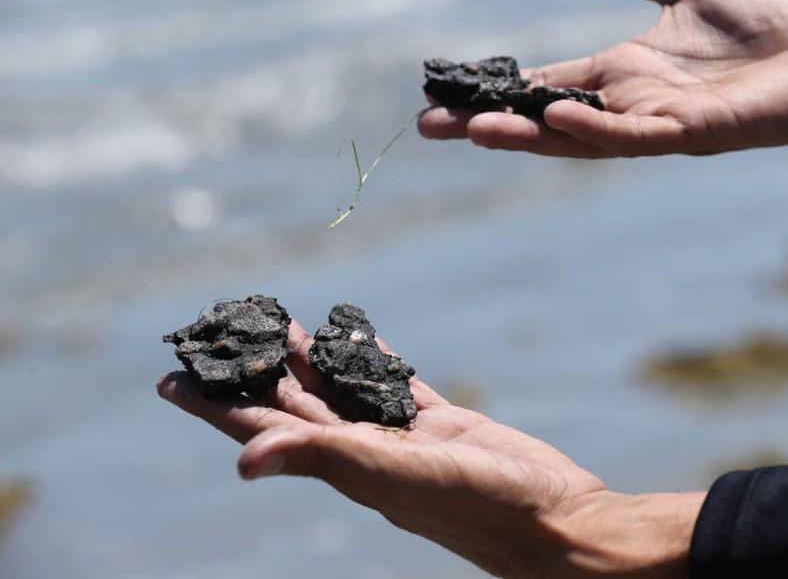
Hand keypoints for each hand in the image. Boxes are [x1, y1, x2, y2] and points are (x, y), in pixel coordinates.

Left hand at [157, 321, 704, 577]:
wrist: (552, 520)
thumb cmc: (477, 504)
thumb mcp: (393, 477)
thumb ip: (325, 457)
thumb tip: (243, 460)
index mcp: (345, 466)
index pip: (264, 428)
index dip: (216, 405)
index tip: (173, 380)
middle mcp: (367, 452)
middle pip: (294, 404)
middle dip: (256, 372)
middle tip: (223, 336)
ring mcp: (405, 438)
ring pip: (344, 391)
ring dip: (311, 360)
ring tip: (280, 328)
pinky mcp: (443, 423)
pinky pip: (397, 386)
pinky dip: (374, 361)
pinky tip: (359, 340)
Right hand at [419, 0, 787, 156]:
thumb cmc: (766, 27)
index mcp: (621, 72)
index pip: (543, 85)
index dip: (494, 89)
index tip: (442, 94)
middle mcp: (629, 103)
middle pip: (545, 118)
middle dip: (489, 123)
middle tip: (430, 127)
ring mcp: (658, 122)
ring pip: (580, 136)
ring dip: (526, 135)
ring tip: (472, 128)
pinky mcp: (694, 130)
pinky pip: (636, 135)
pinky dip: (596, 129)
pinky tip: (559, 116)